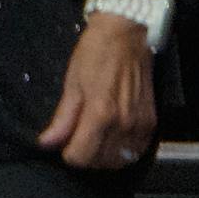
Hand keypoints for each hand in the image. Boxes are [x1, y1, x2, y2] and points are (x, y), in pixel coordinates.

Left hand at [36, 12, 156, 168]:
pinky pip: (137, 151)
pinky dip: (124, 153)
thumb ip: (62, 119)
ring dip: (104, 158)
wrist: (126, 35)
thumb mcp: (72, 83)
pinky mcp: (151, 122)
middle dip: (85, 157)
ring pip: (120, 161)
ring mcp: (139, 125)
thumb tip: (46, 143)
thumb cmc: (95, 54)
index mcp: (100, 114)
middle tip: (77, 142)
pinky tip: (113, 141)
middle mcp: (123, 124)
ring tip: (94, 143)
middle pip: (100, 162)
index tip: (64, 144)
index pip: (82, 156)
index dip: (68, 154)